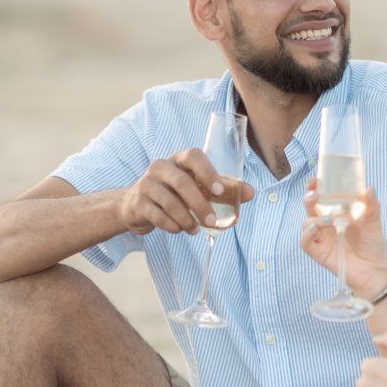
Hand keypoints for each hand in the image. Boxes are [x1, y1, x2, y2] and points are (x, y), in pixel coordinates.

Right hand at [119, 150, 253, 235]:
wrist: (135, 204)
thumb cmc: (173, 193)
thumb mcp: (195, 187)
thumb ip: (222, 189)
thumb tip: (250, 193)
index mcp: (178, 160)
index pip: (193, 156)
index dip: (207, 171)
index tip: (220, 191)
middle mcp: (161, 167)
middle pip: (181, 182)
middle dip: (200, 204)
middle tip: (212, 222)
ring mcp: (147, 184)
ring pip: (169, 202)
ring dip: (186, 219)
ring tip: (195, 230)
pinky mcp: (138, 202)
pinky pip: (157, 216)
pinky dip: (172, 226)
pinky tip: (180, 230)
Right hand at [300, 184, 386, 296]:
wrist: (375, 269)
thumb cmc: (372, 243)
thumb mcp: (374, 221)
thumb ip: (371, 205)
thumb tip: (369, 188)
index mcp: (336, 211)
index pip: (320, 195)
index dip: (314, 186)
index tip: (315, 179)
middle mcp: (325, 223)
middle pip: (310, 206)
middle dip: (309, 197)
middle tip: (316, 193)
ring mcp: (321, 238)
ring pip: (306, 223)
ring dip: (314, 218)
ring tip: (330, 220)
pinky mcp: (319, 252)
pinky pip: (305, 242)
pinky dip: (307, 234)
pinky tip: (315, 229)